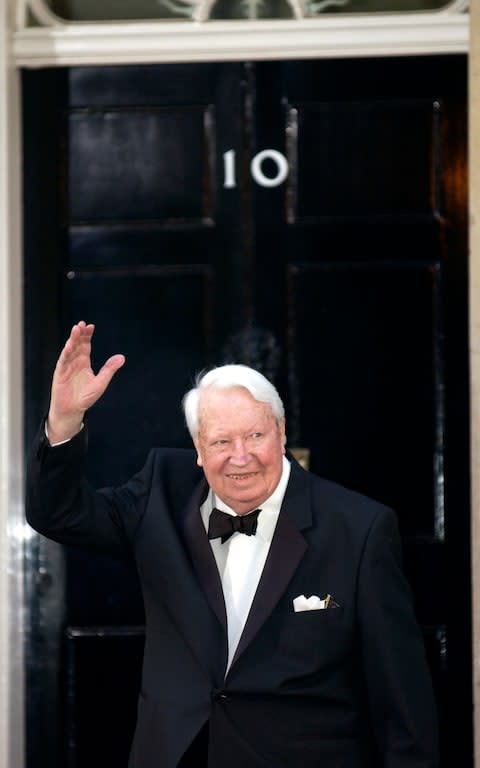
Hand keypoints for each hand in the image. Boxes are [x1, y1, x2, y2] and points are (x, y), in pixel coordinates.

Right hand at [47, 321, 124, 442]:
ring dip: (72, 340)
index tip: (91, 326)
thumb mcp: (101, 383)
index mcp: (84, 362)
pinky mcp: (60, 374)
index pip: (85, 345)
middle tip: (82, 324)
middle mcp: (75, 362)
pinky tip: (69, 346)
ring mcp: (67, 367)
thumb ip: (109, 369)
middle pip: (77, 345)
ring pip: (69, 350)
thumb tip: (122, 357)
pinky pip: (63, 361)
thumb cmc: (85, 397)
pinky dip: (66, 353)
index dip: (87, 336)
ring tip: (76, 329)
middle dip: (79, 334)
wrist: (72, 410)